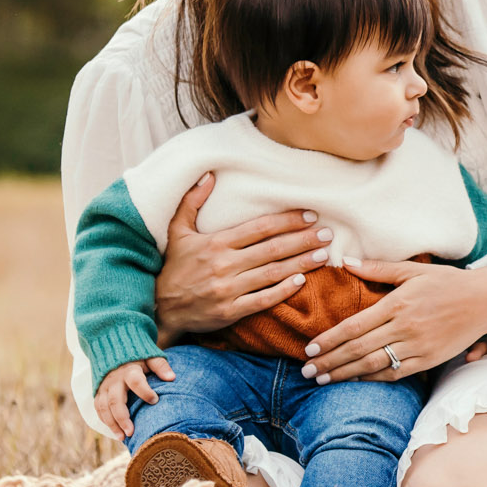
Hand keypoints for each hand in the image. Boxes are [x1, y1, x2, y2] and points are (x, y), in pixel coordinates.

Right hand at [93, 356, 172, 439]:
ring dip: (112, 424)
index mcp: (129, 370)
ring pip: (103, 407)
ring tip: (123, 438)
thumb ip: (160, 366)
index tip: (155, 400)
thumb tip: (172, 377)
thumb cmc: (137, 358)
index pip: (135, 381)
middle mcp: (114, 379)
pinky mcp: (98, 393)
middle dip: (122, 417)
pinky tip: (116, 432)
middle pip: (114, 400)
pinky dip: (106, 421)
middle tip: (131, 432)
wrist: (114, 351)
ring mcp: (104, 387)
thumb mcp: (150, 357)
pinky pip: (99, 409)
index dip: (144, 391)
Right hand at [152, 172, 334, 337]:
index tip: (310, 215)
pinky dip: (283, 291)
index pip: (259, 228)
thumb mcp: (178, 232)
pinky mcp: (230, 311)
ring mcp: (228, 289)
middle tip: (327, 234)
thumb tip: (209, 175)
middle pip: (272, 249)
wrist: (160, 309)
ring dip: (300, 263)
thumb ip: (192, 202)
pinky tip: (300, 281)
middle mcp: (224, 264)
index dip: (287, 220)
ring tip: (322, 255)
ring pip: (272, 273)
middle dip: (302, 240)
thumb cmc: (173, 268)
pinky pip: (262, 300)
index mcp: (216, 243)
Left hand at [302, 259, 486, 383]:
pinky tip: (354, 381)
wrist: (486, 301)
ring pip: (374, 365)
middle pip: (359, 349)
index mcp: (398, 303)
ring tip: (323, 381)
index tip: (309, 348)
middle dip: (330, 362)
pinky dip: (372, 379)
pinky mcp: (429, 360)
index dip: (330, 339)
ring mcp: (418, 347)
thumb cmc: (448, 282)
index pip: (355, 326)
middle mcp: (405, 327)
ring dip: (345, 374)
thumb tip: (345, 261)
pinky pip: (395, 373)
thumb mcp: (413, 270)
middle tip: (307, 371)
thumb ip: (377, 268)